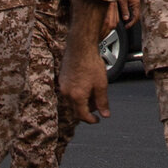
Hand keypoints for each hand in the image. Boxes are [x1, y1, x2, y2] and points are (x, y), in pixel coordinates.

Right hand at [60, 0, 112, 124]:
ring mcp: (63, 86)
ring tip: (94, 94)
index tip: (98, 120)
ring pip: (72, 100)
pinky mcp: (62, 79)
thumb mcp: (101, 84)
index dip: (91, 119)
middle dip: (87, 110)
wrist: (80, 47)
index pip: (82, 115)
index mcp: (76, 96)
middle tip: (98, 106)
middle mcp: (66, 93)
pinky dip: (78, 93)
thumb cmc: (91, 64)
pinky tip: (87, 86)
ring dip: (83, 101)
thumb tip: (105, 114)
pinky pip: (69, 92)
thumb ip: (103, 101)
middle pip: (76, 109)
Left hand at [116, 0, 141, 25]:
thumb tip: (126, 19)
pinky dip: (131, 15)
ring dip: (131, 19)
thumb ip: (125, 10)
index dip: (131, 23)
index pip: (136, 17)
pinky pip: (133, 11)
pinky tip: (126, 17)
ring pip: (135, 14)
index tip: (126, 27)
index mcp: (136, 4)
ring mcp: (136, 4)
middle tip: (126, 27)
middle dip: (132, 22)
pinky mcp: (133, 3)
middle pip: (136, 16)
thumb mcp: (122, 1)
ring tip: (125, 23)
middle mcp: (137, 4)